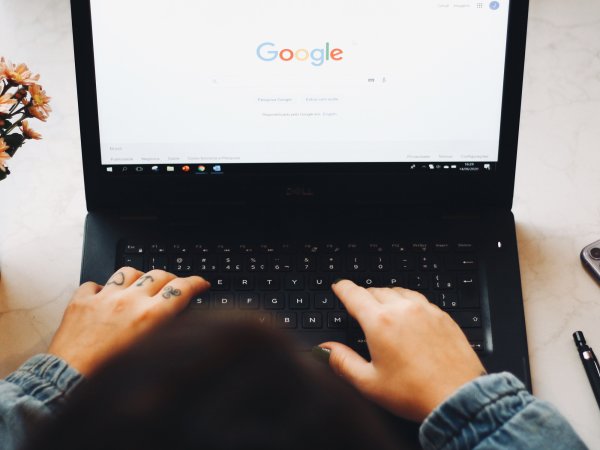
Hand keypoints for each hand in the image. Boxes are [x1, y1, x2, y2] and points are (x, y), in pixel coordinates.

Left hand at [48, 267, 209, 376]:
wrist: (71, 383)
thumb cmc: (111, 378)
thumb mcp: (153, 357)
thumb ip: (169, 334)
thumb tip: (179, 321)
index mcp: (152, 316)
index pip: (182, 288)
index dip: (196, 283)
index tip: (200, 283)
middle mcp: (130, 302)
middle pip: (159, 274)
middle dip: (171, 278)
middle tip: (173, 286)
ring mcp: (104, 299)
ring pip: (128, 272)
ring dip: (138, 278)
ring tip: (139, 286)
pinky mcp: (81, 302)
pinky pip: (94, 284)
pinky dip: (101, 288)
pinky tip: (104, 297)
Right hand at [319, 280, 484, 421]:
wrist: (458, 398)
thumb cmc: (415, 393)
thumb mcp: (369, 382)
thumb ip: (342, 361)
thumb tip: (324, 349)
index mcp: (380, 322)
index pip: (354, 294)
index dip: (343, 288)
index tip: (339, 286)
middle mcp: (403, 310)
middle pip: (376, 290)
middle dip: (364, 295)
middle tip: (358, 305)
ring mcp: (426, 311)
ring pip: (399, 291)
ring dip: (386, 296)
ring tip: (382, 307)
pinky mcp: (443, 317)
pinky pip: (420, 299)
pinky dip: (408, 302)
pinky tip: (408, 314)